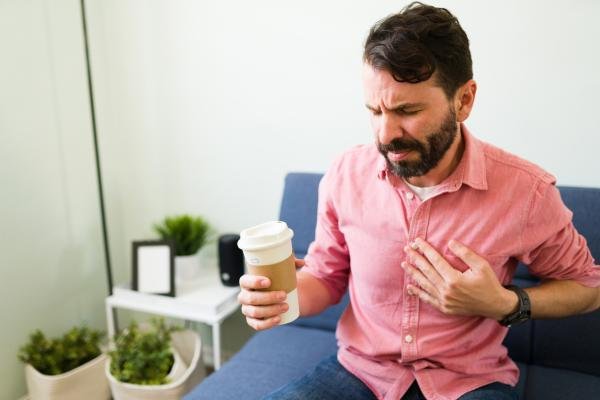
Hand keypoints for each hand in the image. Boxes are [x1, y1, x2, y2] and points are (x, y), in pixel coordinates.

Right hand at [238, 258, 304, 329]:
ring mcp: (247, 310)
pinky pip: (257, 325)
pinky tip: (278, 319)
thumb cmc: (276, 280)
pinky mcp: (253, 321)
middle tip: (284, 295)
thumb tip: (302, 262)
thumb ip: (291, 263)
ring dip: (270, 310)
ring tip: (286, 306)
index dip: (254, 282)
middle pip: (251, 298)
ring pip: (255, 312)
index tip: (269, 282)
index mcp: (246, 282)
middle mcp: (244, 296)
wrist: (277, 297)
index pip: (245, 281)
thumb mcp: (282, 270)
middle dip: (268, 298)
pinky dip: (267, 323)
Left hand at [401, 238, 516, 319]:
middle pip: (427, 271)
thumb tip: (450, 242)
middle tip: (407, 249)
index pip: (435, 261)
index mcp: (454, 279)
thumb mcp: (481, 265)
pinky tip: (409, 287)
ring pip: (424, 284)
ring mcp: (444, 301)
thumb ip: (465, 254)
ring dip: (413, 273)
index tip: (417, 241)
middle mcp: (446, 291)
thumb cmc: (489, 283)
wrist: (495, 305)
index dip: (425, 250)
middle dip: (415, 258)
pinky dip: (418, 293)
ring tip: (404, 264)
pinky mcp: (444, 308)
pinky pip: (428, 299)